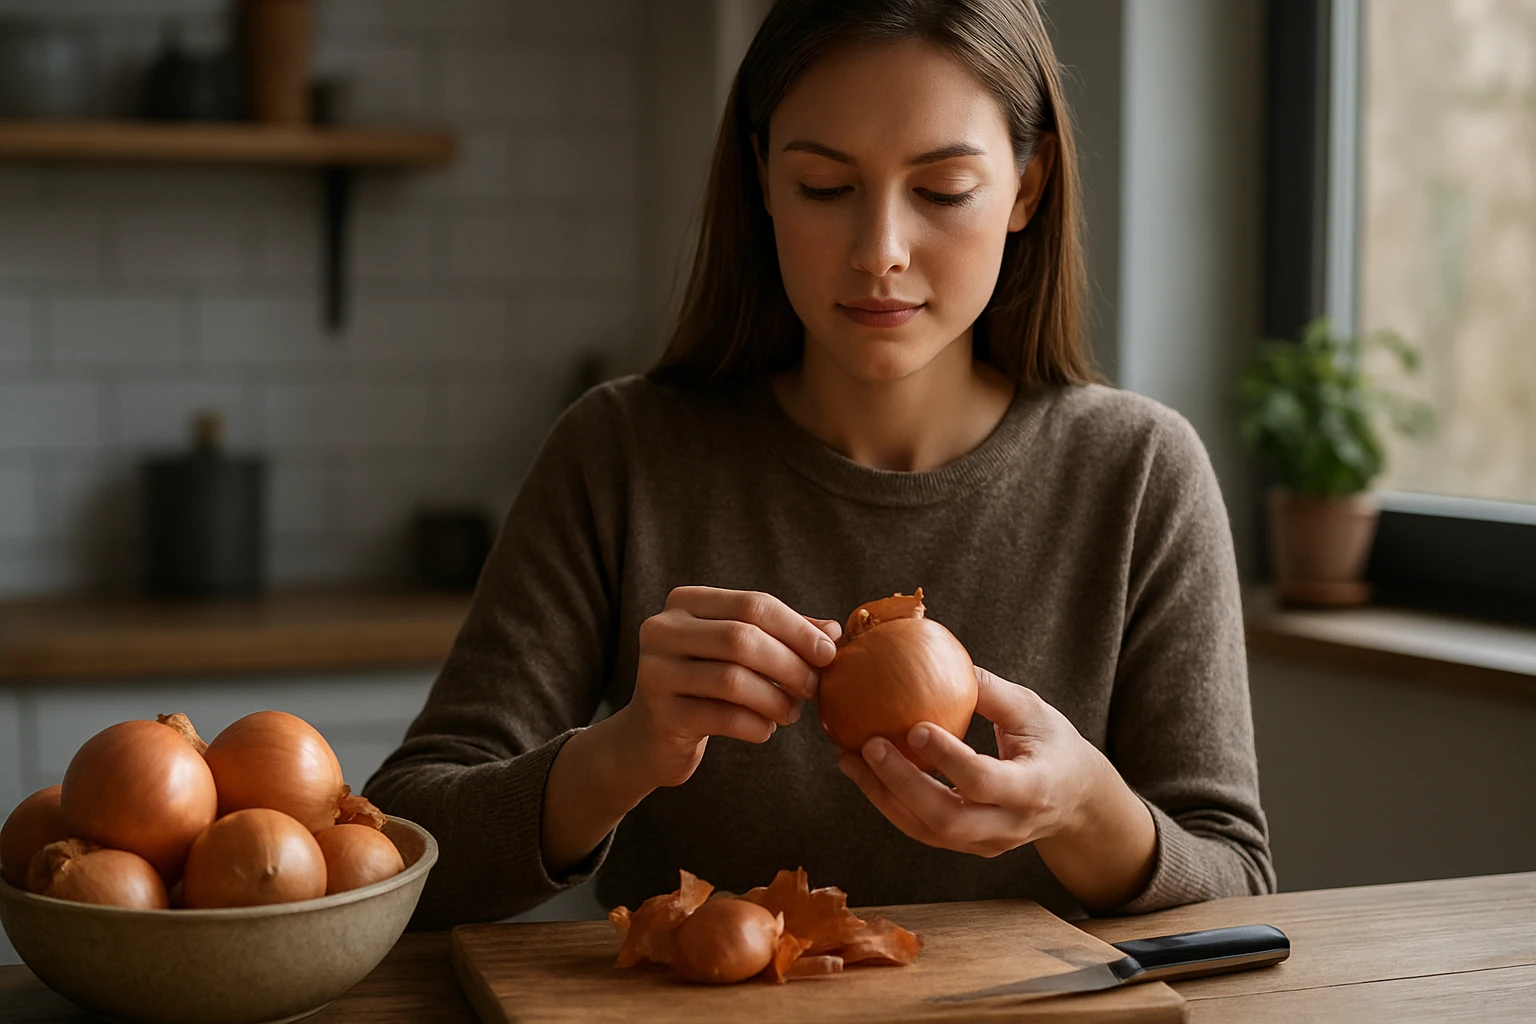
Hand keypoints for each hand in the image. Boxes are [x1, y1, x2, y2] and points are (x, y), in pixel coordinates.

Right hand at [612, 586, 840, 790]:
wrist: (651, 735)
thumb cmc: (705, 684)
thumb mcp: (739, 650)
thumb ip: (782, 635)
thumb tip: (833, 631)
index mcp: (685, 602)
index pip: (752, 603)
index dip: (797, 628)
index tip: (828, 653)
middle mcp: (662, 630)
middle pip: (742, 638)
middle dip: (789, 664)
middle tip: (813, 688)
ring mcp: (655, 672)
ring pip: (733, 680)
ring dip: (776, 699)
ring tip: (791, 713)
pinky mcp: (660, 715)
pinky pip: (724, 718)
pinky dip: (756, 726)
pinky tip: (765, 729)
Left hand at [838, 666, 1154, 908]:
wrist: (1076, 800)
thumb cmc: (1053, 745)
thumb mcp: (1033, 711)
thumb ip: (990, 691)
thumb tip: (939, 657)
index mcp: (1033, 789)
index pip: (984, 781)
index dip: (948, 758)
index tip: (913, 727)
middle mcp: (1008, 825)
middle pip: (946, 818)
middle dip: (900, 784)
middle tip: (867, 746)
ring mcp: (987, 843)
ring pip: (926, 830)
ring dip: (883, 795)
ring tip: (849, 759)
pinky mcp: (967, 845)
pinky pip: (922, 830)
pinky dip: (889, 803)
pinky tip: (864, 773)